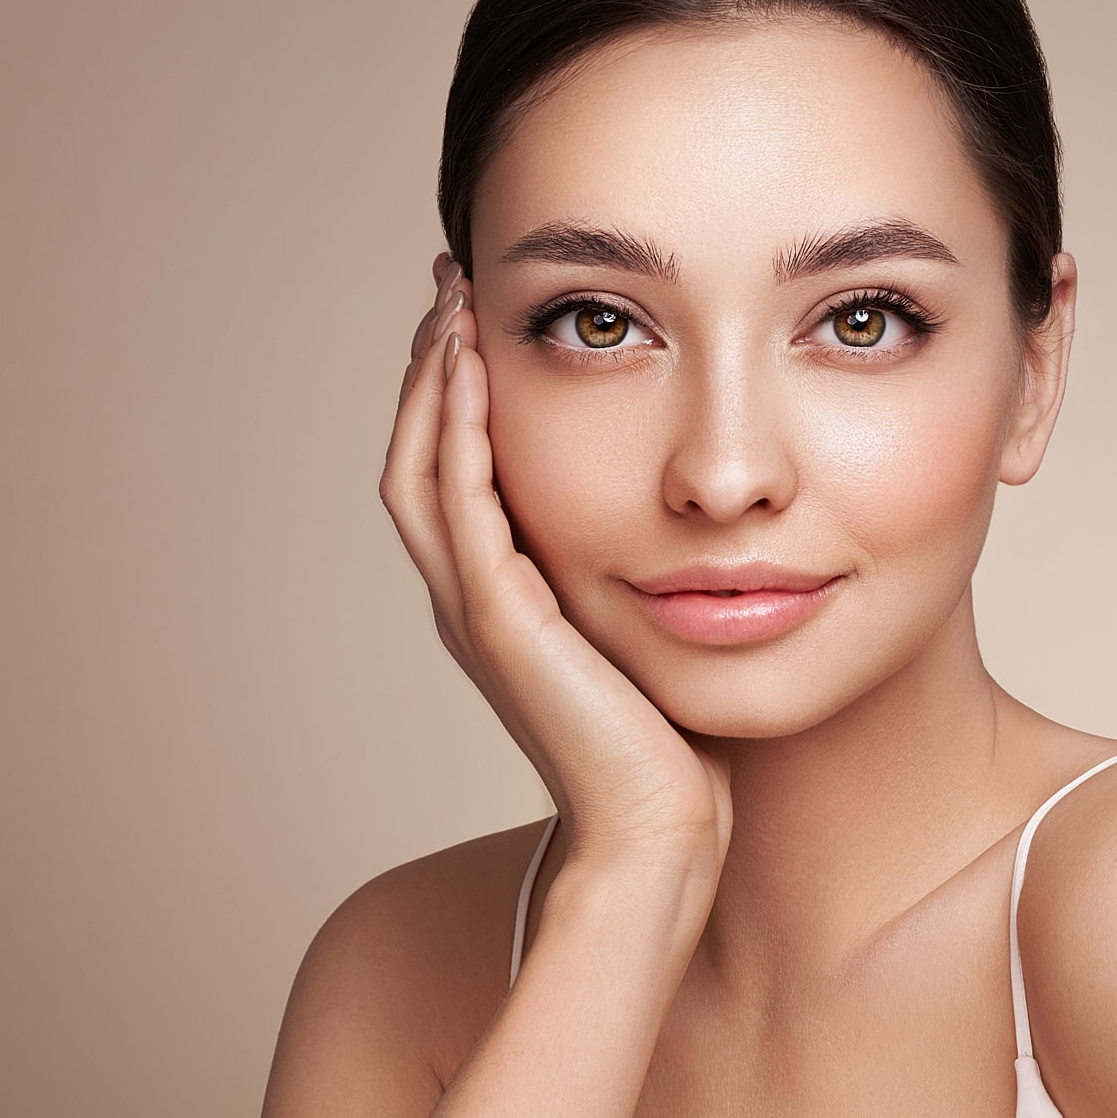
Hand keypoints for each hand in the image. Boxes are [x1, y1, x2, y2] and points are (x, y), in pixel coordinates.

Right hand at [382, 254, 728, 878]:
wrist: (665, 836)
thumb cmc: (678, 753)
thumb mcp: (654, 638)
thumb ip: (647, 579)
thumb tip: (696, 520)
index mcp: (504, 604)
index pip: (455, 474)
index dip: (459, 395)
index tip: (484, 316)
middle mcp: (473, 603)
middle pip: (419, 457)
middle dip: (433, 366)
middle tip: (449, 281)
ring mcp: (477, 613)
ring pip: (422, 469)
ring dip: (434, 379)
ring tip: (452, 299)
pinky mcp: (500, 623)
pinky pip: (460, 504)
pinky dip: (459, 432)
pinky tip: (477, 368)